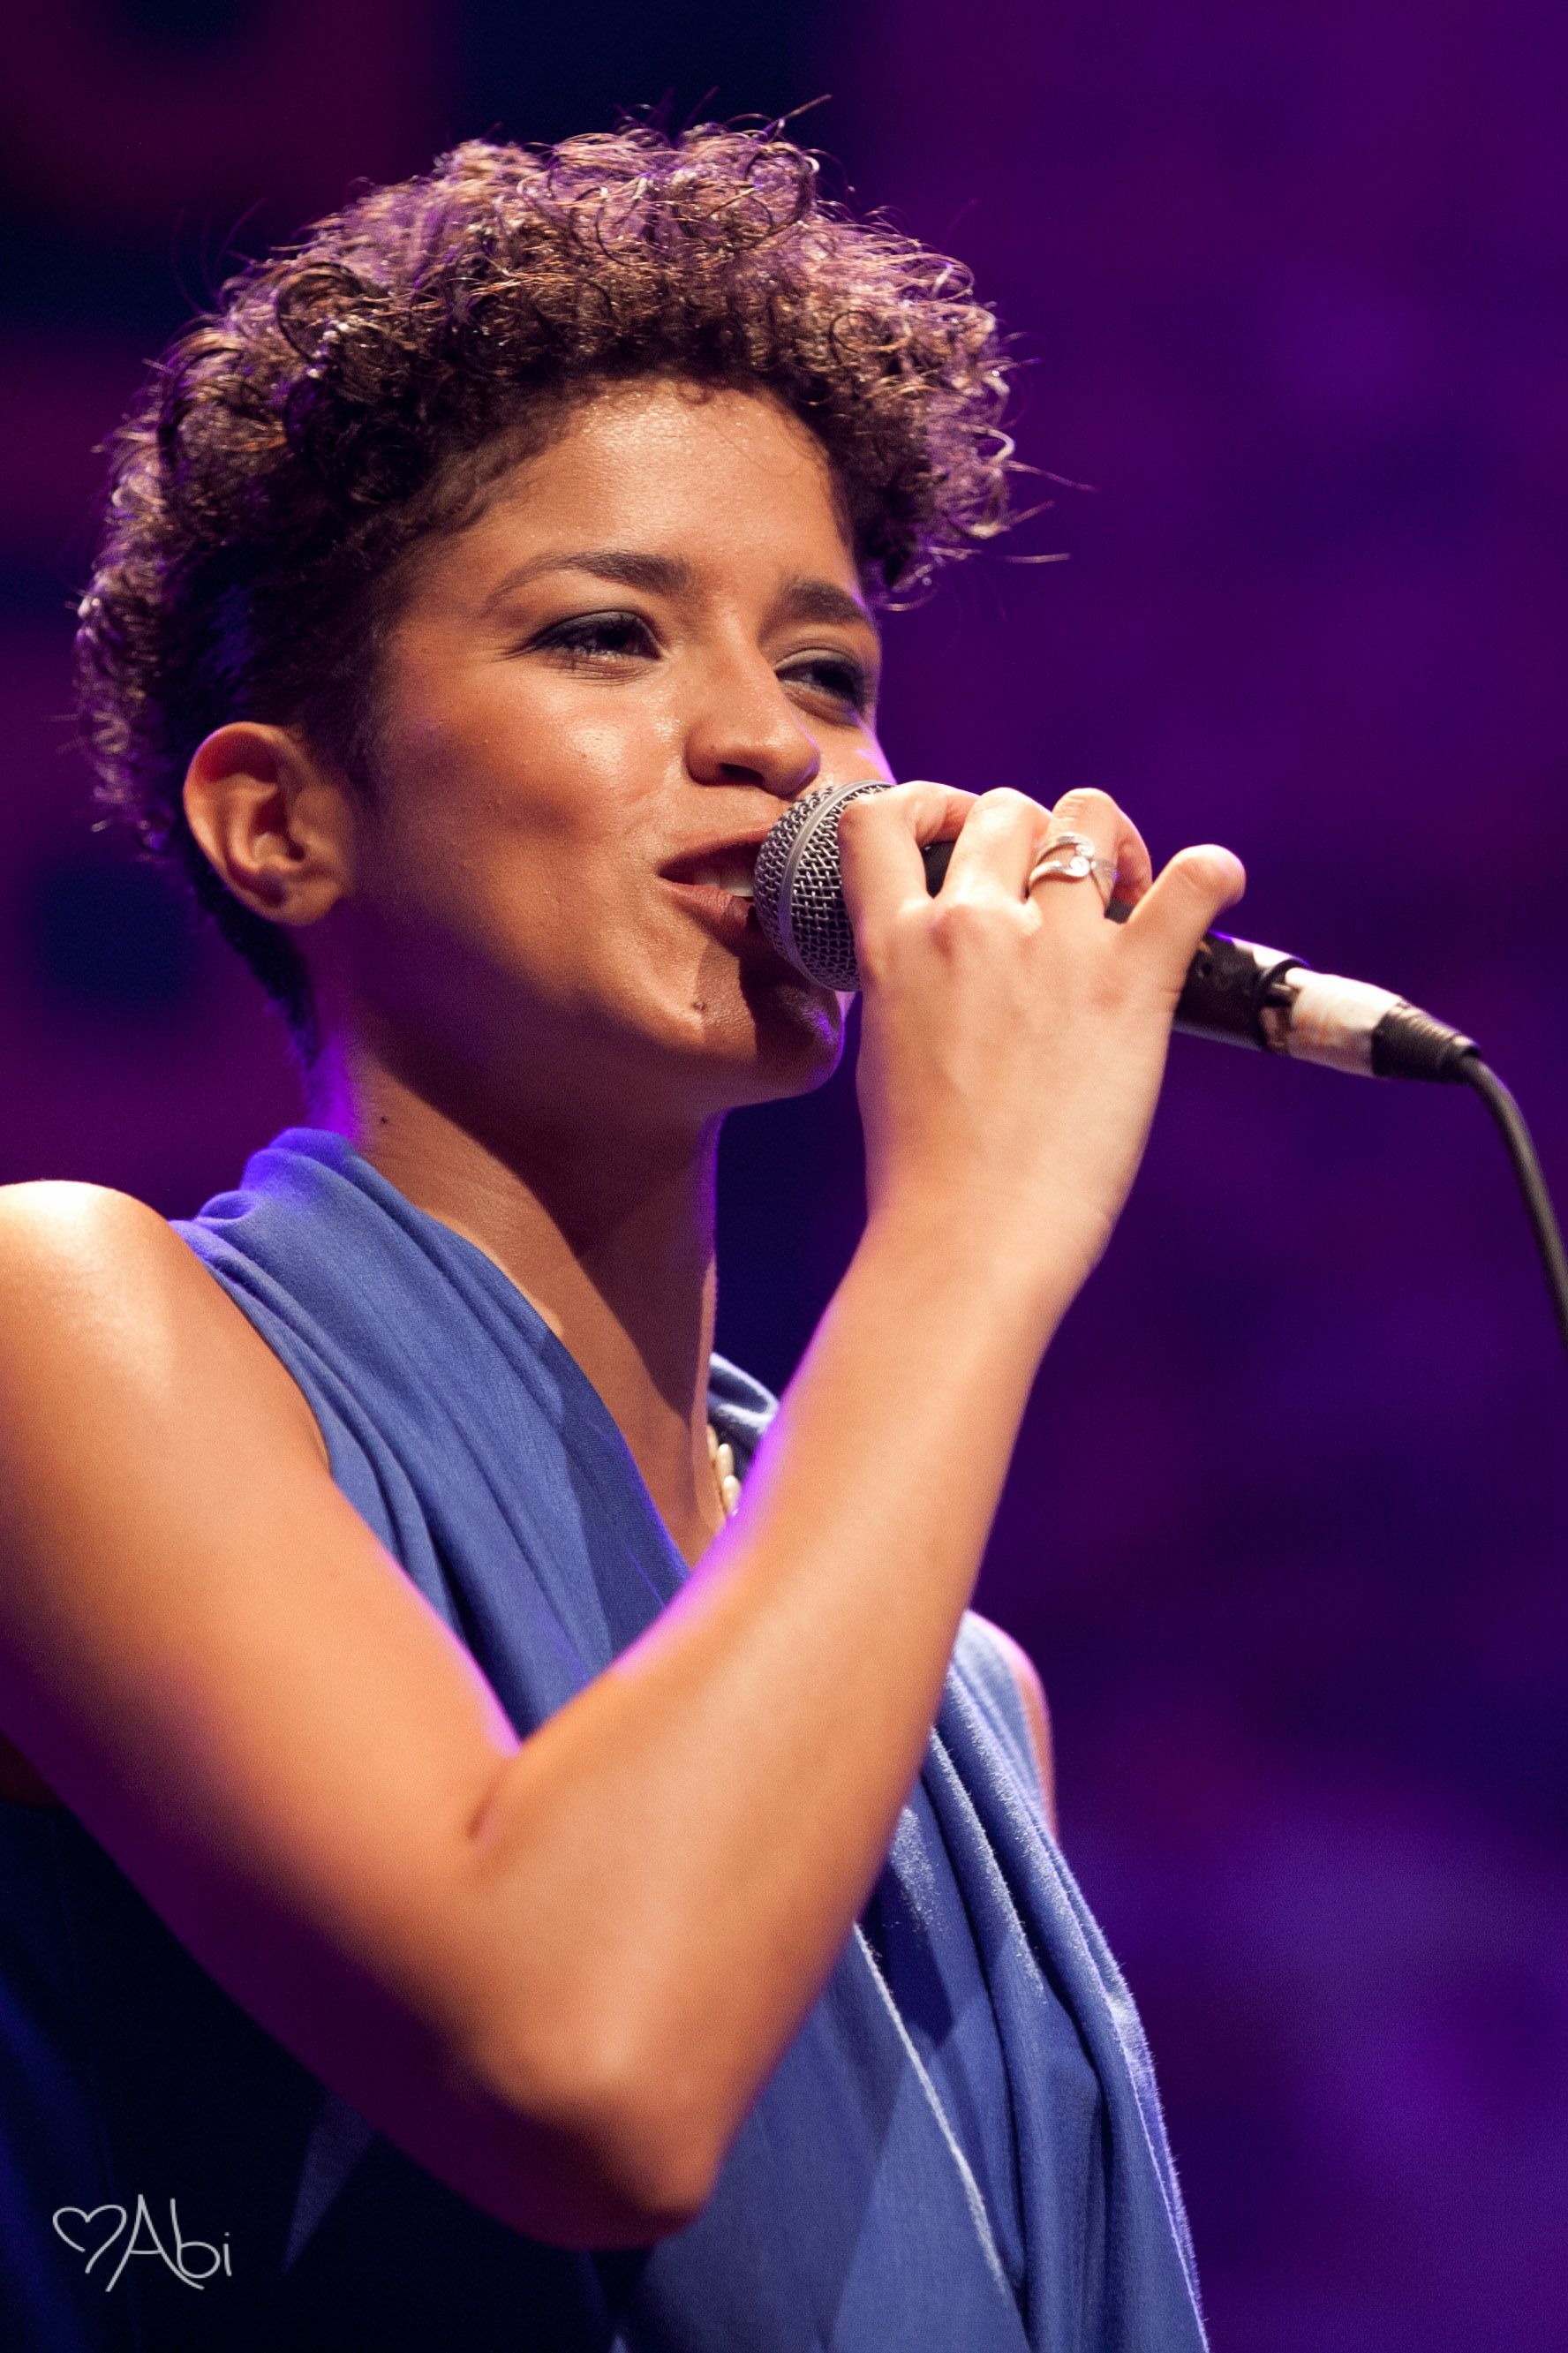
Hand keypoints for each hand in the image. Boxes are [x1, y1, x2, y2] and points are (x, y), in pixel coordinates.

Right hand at [839, 782, 1244, 1292]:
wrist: (969, 1238)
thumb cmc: (924, 1172)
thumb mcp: (887, 1051)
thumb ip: (911, 980)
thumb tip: (948, 952)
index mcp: (898, 946)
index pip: (879, 818)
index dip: (925, 808)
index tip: (957, 838)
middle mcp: (971, 926)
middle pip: (1004, 809)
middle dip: (1034, 835)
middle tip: (1062, 892)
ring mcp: (1054, 947)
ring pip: (1086, 817)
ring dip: (1110, 842)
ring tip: (1127, 891)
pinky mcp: (1131, 982)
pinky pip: (1191, 882)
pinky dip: (1212, 873)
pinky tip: (1216, 885)